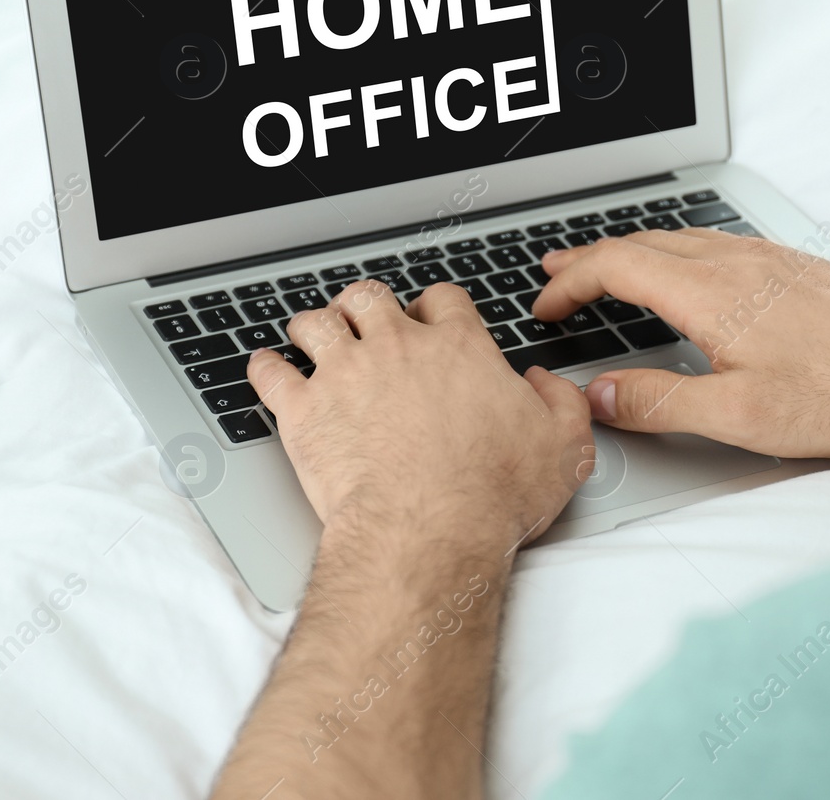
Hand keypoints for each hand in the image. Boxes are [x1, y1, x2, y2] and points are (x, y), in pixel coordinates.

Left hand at [246, 280, 592, 551]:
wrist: (429, 531)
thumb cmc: (493, 495)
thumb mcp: (564, 447)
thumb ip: (561, 404)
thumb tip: (545, 384)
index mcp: (458, 349)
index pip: (442, 300)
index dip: (435, 307)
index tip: (429, 321)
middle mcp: (397, 348)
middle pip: (370, 298)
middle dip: (365, 304)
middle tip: (361, 318)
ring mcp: (345, 374)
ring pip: (316, 322)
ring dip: (314, 325)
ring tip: (312, 333)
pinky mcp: (304, 410)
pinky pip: (271, 372)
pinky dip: (265, 367)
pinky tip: (267, 368)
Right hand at [531, 230, 829, 457]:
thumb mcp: (736, 416)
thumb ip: (657, 403)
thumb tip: (600, 395)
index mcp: (708, 293)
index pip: (616, 266)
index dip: (571, 282)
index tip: (546, 303)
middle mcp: (733, 262)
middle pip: (640, 242)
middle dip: (589, 256)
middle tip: (555, 270)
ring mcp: (765, 257)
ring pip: (678, 237)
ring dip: (630, 249)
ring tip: (605, 263)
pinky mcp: (791, 265)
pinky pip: (713, 241)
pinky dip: (672, 249)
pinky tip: (682, 268)